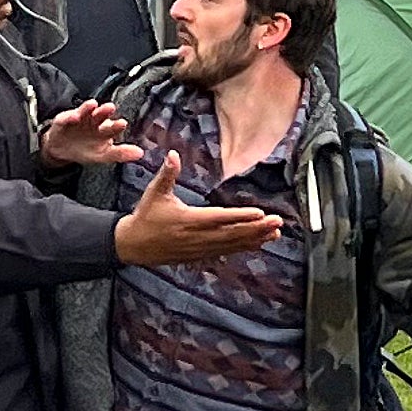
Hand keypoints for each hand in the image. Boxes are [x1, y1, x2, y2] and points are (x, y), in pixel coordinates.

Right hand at [39, 99, 136, 168]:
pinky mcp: (65, 120)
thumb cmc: (86, 150)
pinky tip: (74, 117)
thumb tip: (141, 154)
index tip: (122, 123)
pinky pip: (67, 117)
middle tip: (110, 108)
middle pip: (101, 115)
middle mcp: (94, 121)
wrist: (62, 149)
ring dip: (89, 108)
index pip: (113, 127)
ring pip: (85, 111)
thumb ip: (121, 154)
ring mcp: (79, 119)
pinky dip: (70, 116)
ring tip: (93, 105)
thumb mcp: (103, 156)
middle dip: (105, 112)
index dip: (117, 125)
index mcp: (105, 130)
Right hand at [112, 152, 278, 266]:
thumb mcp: (154, 193)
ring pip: (232, 245)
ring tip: (275, 234)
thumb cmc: (145, 217)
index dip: (240, 217)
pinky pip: (226, 252)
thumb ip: (167, 174)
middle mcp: (197, 237)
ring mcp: (200, 248)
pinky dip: (244, 248)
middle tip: (277, 223)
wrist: (134, 246)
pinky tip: (258, 243)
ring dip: (254, 239)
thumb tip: (173, 154)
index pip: (219, 219)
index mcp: (187, 220)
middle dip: (256, 229)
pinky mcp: (200, 255)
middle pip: (232, 234)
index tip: (259, 214)